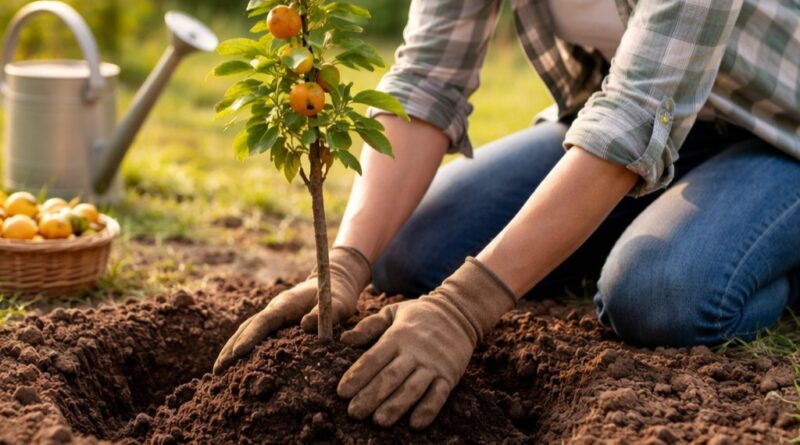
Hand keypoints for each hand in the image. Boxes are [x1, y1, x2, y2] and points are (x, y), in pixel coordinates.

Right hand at [213, 246, 370, 373]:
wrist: (335, 281)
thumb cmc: (337, 294)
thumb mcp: (338, 303)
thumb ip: (325, 313)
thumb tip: (305, 326)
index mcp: (286, 304)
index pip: (263, 322)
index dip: (249, 338)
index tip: (235, 354)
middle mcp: (274, 308)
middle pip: (247, 328)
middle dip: (231, 348)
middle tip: (217, 370)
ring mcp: (273, 314)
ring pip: (246, 330)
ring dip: (231, 348)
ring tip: (218, 370)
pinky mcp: (276, 321)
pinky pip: (254, 334)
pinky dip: (241, 346)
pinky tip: (234, 362)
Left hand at [337, 258, 515, 428]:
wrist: (459, 312)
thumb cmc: (419, 315)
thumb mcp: (392, 312)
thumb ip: (368, 326)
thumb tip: (344, 340)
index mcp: (397, 335)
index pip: (374, 358)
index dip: (358, 375)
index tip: (342, 392)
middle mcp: (414, 351)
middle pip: (390, 376)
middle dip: (371, 396)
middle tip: (354, 413)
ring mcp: (433, 364)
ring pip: (412, 388)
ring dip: (396, 406)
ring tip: (379, 421)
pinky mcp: (449, 375)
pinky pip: (439, 395)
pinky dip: (428, 409)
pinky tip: (415, 424)